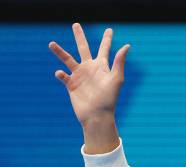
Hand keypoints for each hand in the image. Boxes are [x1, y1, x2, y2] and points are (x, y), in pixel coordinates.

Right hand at [49, 23, 129, 152]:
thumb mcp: (116, 79)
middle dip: (79, 37)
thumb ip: (119, 62)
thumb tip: (127, 46)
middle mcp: (90, 69)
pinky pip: (63, 77)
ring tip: (51, 44)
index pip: (104, 49)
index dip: (107, 39)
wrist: (97, 116)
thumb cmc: (109, 99)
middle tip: (76, 25)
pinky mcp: (71, 86)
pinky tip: (60, 73)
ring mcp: (80, 77)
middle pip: (83, 48)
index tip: (109, 29)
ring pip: (67, 59)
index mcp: (102, 67)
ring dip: (59, 52)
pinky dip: (60, 74)